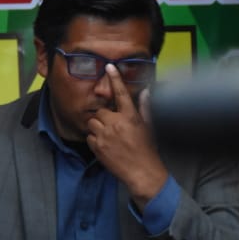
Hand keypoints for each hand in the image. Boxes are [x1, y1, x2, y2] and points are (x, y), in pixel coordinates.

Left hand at [87, 64, 167, 208]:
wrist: (142, 173)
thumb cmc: (147, 150)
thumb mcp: (149, 127)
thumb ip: (144, 107)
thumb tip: (145, 92)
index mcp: (130, 117)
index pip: (122, 93)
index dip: (115, 79)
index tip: (110, 67)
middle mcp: (116, 124)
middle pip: (100, 111)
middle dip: (104, 117)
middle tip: (113, 126)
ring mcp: (105, 136)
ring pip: (93, 123)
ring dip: (98, 127)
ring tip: (109, 135)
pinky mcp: (98, 148)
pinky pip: (90, 137)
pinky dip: (95, 139)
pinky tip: (105, 144)